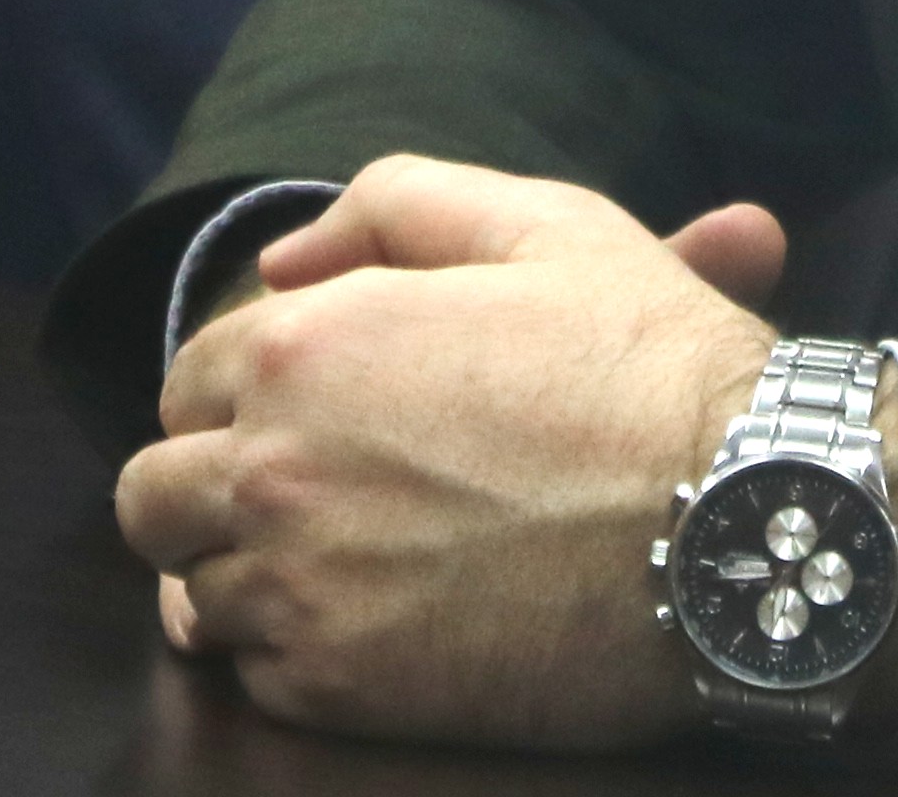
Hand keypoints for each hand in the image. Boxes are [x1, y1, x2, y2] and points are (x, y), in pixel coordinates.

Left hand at [112, 154, 791, 745]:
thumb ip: (392, 207)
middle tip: (298, 497)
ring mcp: (300, 587)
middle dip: (208, 488)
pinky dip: (293, 656)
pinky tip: (371, 627)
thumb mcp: (539, 224)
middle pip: (154, 494)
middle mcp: (272, 465)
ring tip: (340, 565)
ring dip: (247, 577)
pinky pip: (253, 676)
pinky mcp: (341, 690)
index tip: (310, 418)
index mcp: (300, 345)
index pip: (190, 379)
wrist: (744, 521)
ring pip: (194, 592)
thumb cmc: (649, 366)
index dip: (246, 394)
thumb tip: (286, 260)